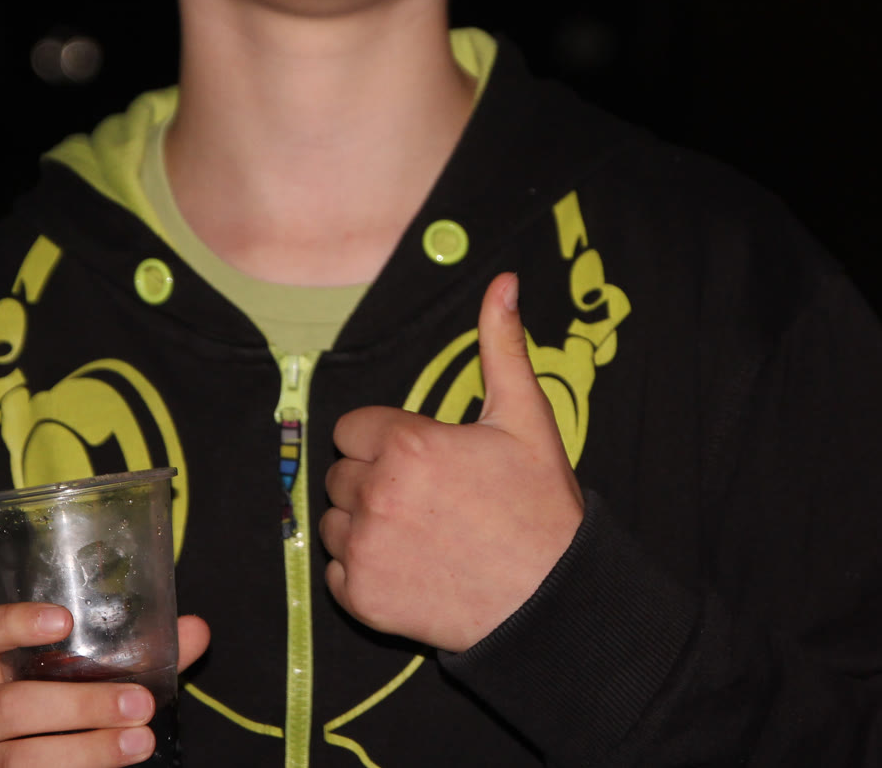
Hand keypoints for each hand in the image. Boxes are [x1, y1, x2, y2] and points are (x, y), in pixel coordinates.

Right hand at [0, 603, 210, 765]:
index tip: (64, 618)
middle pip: (7, 707)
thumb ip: (125, 655)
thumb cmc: (35, 713)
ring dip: (87, 752)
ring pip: (19, 761)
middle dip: (80, 705)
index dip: (10, 624)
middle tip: (139, 704)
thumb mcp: (61, 680)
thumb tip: (195, 631)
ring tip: (140, 743)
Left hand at [321, 272, 584, 652]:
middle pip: (340, 475)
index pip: (352, 429)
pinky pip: (335, 574)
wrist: (550, 599)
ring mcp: (365, 549)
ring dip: (362, 526)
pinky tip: (408, 568)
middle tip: (427, 500)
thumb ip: (501, 345)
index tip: (420, 461)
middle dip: (373, 482)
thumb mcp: (525, 417)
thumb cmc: (539, 506)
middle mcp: (376, 494)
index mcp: (407, 444)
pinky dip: (362, 571)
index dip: (385, 442)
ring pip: (332, 524)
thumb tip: (504, 282)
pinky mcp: (363, 597)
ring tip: (418, 534)